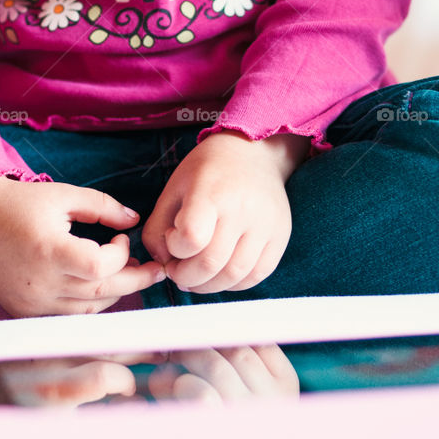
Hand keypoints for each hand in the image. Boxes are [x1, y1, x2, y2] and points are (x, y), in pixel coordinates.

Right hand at [0, 172, 164, 318]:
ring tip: (128, 276)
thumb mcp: (63, 194)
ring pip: (87, 311)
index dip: (121, 256)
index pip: (100, 268)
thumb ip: (102, 206)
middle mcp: (39, 283)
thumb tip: (134, 219)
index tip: (122, 238)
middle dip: (134, 282)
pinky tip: (100, 288)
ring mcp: (29, 303)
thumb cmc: (18, 202)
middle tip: (155, 270)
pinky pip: (67, 317)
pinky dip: (88, 305)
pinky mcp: (22, 311)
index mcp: (49, 251)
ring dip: (113, 295)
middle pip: (101, 293)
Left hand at [141, 131, 301, 293]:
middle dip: (185, 277)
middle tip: (177, 272)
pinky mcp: (280, 236)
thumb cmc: (208, 170)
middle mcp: (243, 208)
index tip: (172, 240)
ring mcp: (265, 224)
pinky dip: (234, 284)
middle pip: (210, 263)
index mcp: (212, 191)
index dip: (174, 249)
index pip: (191, 238)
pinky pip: (257, 275)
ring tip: (197, 277)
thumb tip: (160, 262)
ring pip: (234, 276)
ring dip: (208, 286)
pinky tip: (220, 274)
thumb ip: (158, 226)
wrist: (254, 152)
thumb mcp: (175, 187)